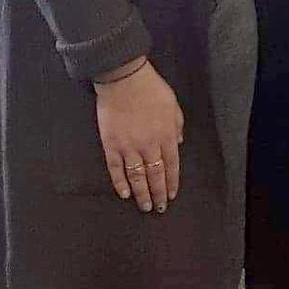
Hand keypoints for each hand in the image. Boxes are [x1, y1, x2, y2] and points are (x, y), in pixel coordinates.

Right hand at [93, 58, 183, 212]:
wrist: (124, 81)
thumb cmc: (151, 89)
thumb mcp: (173, 105)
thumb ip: (177, 125)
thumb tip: (178, 142)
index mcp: (166, 135)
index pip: (172, 165)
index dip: (171, 182)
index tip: (172, 195)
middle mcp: (149, 145)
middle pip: (155, 175)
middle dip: (158, 193)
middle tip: (160, 208)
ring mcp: (129, 147)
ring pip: (137, 176)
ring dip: (141, 193)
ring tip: (145, 206)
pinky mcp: (111, 145)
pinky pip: (116, 169)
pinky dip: (120, 183)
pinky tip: (124, 193)